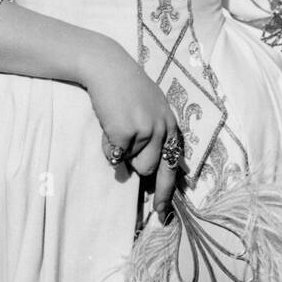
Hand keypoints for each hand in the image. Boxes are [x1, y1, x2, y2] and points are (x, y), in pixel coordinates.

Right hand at [80, 38, 181, 219]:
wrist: (109, 67)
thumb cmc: (126, 89)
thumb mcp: (152, 110)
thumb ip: (157, 135)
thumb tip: (154, 168)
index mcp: (171, 126)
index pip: (174, 166)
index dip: (167, 192)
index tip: (162, 214)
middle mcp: (164, 129)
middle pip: (151, 169)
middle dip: (137, 165)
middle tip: (133, 158)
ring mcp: (147, 131)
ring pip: (134, 165)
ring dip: (123, 154)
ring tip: (118, 128)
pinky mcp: (127, 132)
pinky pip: (115, 156)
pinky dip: (108, 146)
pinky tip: (108, 124)